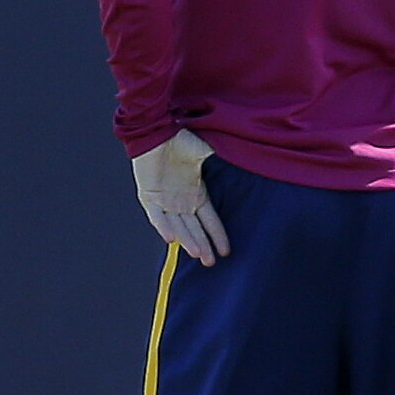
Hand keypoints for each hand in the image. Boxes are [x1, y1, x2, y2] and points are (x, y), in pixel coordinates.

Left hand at [131, 129, 229, 266]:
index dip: (217, 235)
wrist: (155, 132)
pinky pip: (156, 216)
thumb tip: (246, 160)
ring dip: (187, 240)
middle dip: (203, 245)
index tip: (226, 250)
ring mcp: (164, 200)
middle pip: (194, 228)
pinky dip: (163, 226)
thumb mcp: (204, 152)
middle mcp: (181, 201)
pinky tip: (171, 238)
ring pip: (178, 226)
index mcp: (196, 193)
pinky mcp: (149, 196)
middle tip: (211, 262)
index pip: (209, 219)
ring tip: (198, 255)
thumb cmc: (179, 141)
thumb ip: (219, 161)